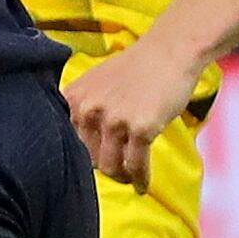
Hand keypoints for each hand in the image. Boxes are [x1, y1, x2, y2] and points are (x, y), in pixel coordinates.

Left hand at [66, 37, 198, 191]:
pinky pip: (136, 165)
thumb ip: (83, 109)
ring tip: (129, 178)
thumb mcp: (96, 83)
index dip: (82, 156)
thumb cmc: (136, 68)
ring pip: (110, 167)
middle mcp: (88, 109)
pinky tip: (142, 186)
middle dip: (104, 166)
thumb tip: (82, 148)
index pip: (68, 142)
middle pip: (88, 157)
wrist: (170, 51)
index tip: (92, 164)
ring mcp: (114, 119)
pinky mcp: (141, 128)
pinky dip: (140, 180)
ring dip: (120, 176)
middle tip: (117, 171)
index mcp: (74, 98)